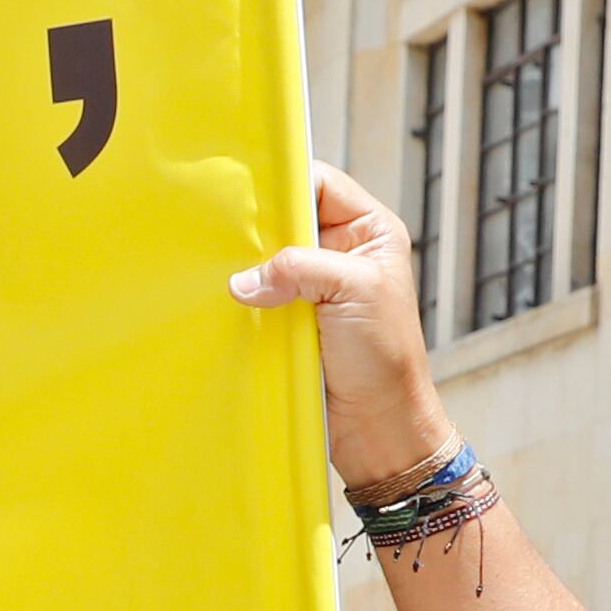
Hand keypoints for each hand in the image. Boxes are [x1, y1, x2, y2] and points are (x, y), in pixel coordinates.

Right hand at [230, 162, 460, 492]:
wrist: (379, 427)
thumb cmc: (386, 360)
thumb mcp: (352, 293)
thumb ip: (299, 269)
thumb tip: (244, 278)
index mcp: (371, 232)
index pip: (321, 184)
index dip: (287, 183)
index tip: (249, 189)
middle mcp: (343, 253)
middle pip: (288, 219)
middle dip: (260, 227)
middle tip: (228, 231)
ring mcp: (316, 288)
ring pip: (270, 259)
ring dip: (250, 267)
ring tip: (224, 267)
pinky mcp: (294, 320)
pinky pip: (260, 296)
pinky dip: (245, 299)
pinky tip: (228, 300)